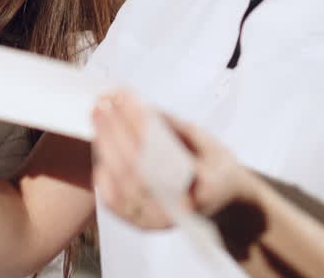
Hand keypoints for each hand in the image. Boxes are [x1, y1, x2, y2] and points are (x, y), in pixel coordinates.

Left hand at [92, 90, 254, 229]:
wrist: (225, 205)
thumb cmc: (217, 169)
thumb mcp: (208, 141)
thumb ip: (174, 127)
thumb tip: (138, 107)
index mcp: (204, 185)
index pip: (161, 150)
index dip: (137, 122)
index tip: (123, 97)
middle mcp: (179, 210)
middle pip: (135, 168)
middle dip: (115, 130)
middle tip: (103, 102)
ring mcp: (157, 222)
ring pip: (120, 184)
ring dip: (104, 146)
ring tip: (98, 116)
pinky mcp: (142, 225)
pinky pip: (113, 202)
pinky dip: (102, 173)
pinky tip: (99, 146)